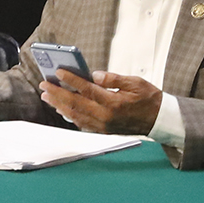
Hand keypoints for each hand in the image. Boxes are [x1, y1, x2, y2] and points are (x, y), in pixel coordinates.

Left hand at [42, 69, 162, 134]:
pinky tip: (61, 108)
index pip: (87, 90)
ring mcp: (103, 126)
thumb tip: (93, 75)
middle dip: (57, 94)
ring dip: (59, 105)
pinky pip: (82, 123)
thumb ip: (113, 79)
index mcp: (114, 103)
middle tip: (44, 85)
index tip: (59, 72)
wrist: (159, 120)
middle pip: (76, 104)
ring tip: (47, 96)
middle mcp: (106, 116)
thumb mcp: (135, 82)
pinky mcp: (103, 130)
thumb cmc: (149, 99)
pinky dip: (69, 115)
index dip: (71, 80)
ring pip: (75, 115)